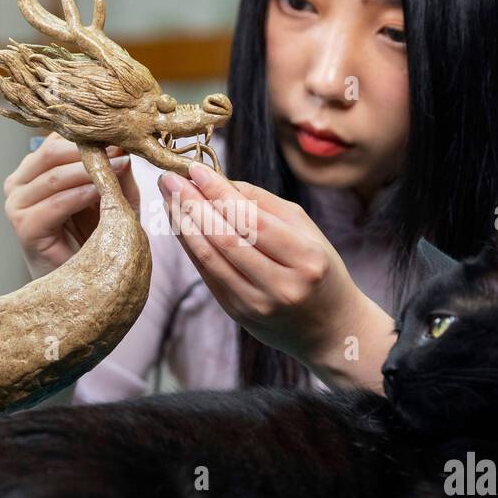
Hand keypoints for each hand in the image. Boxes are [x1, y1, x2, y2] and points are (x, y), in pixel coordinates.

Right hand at [3, 131, 139, 279]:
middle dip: (90, 148)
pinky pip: (53, 204)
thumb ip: (116, 170)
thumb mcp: (114, 197)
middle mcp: (20, 181)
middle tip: (122, 146)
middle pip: (52, 150)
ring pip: (53, 175)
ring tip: (120, 165)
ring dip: (89, 169)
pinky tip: (102, 192)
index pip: (59, 138)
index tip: (121, 130)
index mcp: (36, 168)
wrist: (84, 283)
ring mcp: (16, 204)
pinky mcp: (23, 227)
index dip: (90, 133)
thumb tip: (121, 143)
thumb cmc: (98, 238)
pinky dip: (80, 195)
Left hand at [157, 161, 375, 372]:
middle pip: (225, 238)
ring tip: (168, 199)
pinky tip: (180, 225)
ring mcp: (257, 305)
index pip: (252, 220)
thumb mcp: (307, 231)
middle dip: (192, 204)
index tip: (196, 169)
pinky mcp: (238, 314)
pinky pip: (208, 274)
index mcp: (306, 259)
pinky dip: (190, 246)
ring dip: (183, 225)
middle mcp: (281, 286)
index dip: (220, 193)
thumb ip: (266, 204)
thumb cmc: (319, 269)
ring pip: (210, 258)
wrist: (329, 328)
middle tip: (170, 179)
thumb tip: (221, 181)